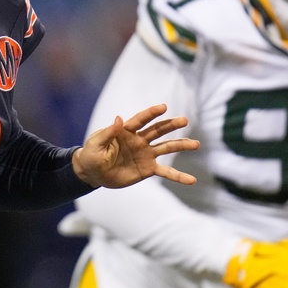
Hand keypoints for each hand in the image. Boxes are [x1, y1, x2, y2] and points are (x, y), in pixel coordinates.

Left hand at [72, 103, 198, 188]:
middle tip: (185, 120)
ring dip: (181, 145)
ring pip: (166, 147)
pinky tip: (191, 180)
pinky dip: (178, 176)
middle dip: (171, 125)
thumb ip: (107, 132)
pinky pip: (166, 172)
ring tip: (196, 144)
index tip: (163, 107)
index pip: (141, 120)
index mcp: (126, 131)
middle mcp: (139, 140)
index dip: (152, 113)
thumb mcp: (96, 143)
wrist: (93, 173)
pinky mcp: (148, 169)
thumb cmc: (92, 154)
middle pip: (158, 130)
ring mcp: (146, 154)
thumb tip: (118, 118)